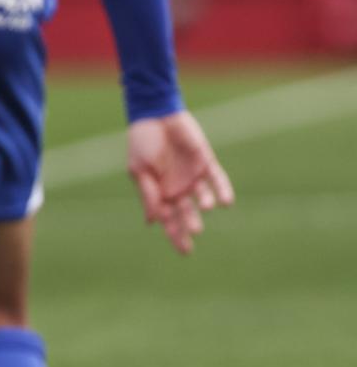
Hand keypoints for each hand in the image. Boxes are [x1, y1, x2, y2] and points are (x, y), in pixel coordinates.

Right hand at [127, 110, 234, 254]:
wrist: (155, 115)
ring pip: (202, 197)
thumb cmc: (142, 142)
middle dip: (189, 225)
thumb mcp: (139, 170)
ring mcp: (192, 176)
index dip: (175, 234)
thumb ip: (148, 195)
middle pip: (186, 213)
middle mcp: (177, 187)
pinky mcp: (205, 162)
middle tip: (194, 233)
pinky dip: (222, 190)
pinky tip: (226, 202)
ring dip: (204, 204)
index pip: (168, 219)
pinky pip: (217, 179)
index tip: (186, 251)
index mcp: (159, 192)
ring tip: (204, 207)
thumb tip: (151, 222)